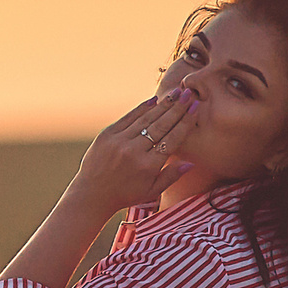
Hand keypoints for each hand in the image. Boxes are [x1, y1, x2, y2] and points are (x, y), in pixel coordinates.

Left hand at [69, 87, 199, 218]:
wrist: (91, 194)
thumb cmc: (125, 194)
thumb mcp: (151, 191)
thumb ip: (171, 176)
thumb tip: (190, 163)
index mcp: (148, 166)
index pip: (172, 139)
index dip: (185, 122)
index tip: (195, 108)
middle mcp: (134, 152)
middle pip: (161, 125)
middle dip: (178, 108)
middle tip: (190, 94)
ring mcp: (119, 142)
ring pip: (146, 119)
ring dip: (163, 104)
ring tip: (177, 93)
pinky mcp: (107, 135)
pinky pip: (128, 118)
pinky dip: (142, 108)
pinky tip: (154, 100)